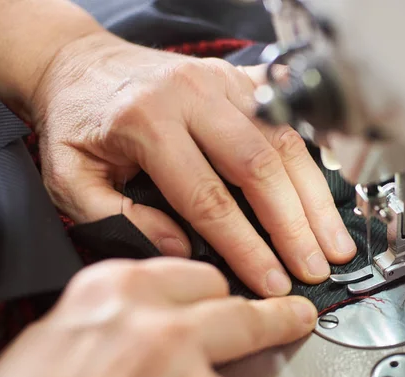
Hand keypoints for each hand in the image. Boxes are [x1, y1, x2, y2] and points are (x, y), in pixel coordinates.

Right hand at [0, 258, 315, 376]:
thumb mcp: (60, 338)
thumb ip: (120, 318)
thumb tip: (153, 321)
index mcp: (119, 293)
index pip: (202, 277)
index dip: (219, 293)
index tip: (245, 293)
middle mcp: (164, 329)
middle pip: (241, 313)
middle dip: (273, 317)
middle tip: (293, 317)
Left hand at [29, 31, 356, 296]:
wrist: (81, 65)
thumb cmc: (77, 122)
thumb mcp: (71, 178)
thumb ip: (118, 218)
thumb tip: (181, 246)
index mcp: (147, 123)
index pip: (210, 199)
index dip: (246, 248)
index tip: (270, 283)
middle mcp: (193, 97)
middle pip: (260, 169)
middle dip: (293, 227)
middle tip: (313, 269)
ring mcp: (223, 84)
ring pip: (285, 145)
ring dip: (314, 199)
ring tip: (333, 243)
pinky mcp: (241, 81)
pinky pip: (287, 124)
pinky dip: (311, 163)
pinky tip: (324, 198)